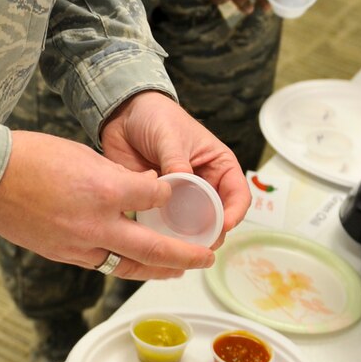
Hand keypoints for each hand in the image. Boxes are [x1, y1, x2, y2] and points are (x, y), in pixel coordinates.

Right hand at [0, 126, 222, 281]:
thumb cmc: (31, 157)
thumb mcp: (83, 155)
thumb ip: (117, 177)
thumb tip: (143, 189)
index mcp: (105, 189)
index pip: (156, 198)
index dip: (170, 196)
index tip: (176, 195)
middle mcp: (97, 223)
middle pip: (153, 248)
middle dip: (184, 256)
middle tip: (206, 258)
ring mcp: (78, 244)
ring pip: (128, 266)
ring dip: (157, 271)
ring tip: (177, 271)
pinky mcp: (62, 254)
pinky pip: (100, 264)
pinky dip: (121, 264)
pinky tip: (133, 264)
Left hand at [100, 89, 250, 242]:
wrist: (123, 115)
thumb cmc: (156, 117)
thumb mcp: (170, 136)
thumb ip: (176, 160)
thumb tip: (180, 181)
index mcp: (218, 166)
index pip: (238, 194)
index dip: (235, 212)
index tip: (225, 224)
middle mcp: (204, 184)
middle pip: (217, 216)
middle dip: (212, 232)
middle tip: (200, 244)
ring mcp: (182, 196)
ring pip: (192, 225)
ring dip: (188, 237)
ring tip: (179, 246)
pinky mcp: (159, 203)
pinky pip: (165, 223)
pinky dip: (163, 232)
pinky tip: (156, 238)